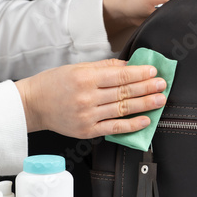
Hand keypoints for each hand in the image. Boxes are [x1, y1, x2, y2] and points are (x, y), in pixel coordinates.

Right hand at [15, 59, 166, 138]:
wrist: (33, 105)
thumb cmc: (54, 83)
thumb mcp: (77, 68)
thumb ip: (104, 67)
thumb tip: (128, 65)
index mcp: (85, 78)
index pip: (119, 75)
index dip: (139, 74)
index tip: (153, 71)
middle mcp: (87, 97)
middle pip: (124, 92)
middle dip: (147, 88)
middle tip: (163, 84)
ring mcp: (88, 116)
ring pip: (122, 109)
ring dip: (144, 105)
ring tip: (160, 100)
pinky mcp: (87, 131)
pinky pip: (114, 128)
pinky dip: (132, 125)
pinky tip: (145, 120)